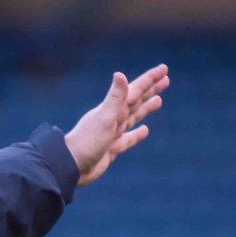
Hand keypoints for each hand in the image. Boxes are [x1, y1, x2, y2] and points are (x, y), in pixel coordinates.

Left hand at [64, 64, 168, 186]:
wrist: (70, 167)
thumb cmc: (86, 142)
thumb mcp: (104, 118)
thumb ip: (115, 98)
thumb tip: (120, 74)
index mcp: (112, 109)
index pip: (135, 90)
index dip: (150, 80)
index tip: (164, 69)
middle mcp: (113, 119)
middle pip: (136, 101)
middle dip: (151, 90)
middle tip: (166, 79)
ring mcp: (112, 134)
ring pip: (134, 117)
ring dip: (146, 108)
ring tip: (159, 100)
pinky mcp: (111, 149)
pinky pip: (128, 139)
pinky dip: (136, 134)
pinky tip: (145, 130)